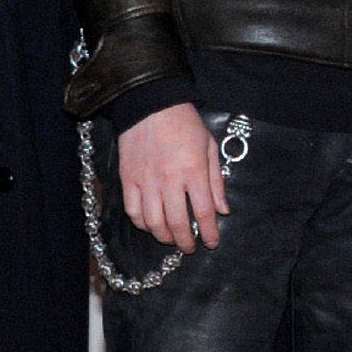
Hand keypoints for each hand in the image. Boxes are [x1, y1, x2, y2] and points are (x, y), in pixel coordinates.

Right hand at [118, 103, 226, 250]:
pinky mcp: (128, 179)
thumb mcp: (209, 147)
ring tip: (172, 238)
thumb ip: (216, 181)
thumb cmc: (185, 124)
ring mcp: (146, 181)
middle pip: (177, 223)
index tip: (212, 242)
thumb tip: (223, 210)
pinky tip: (151, 225)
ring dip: (164, 236)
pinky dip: (142, 224)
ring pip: (153, 223)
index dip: (210, 232)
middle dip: (186, 241)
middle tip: (190, 247)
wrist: (151, 104)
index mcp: (193, 171)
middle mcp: (169, 180)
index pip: (203, 212)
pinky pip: (133, 211)